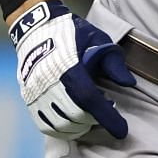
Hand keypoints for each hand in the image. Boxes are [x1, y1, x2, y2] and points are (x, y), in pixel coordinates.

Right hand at [9, 0, 134, 138]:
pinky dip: (62, 129)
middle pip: (75, 116)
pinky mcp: (28, 98)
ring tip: (89, 117)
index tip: (122, 130)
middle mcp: (48, 83)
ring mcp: (35, 93)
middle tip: (105, 113)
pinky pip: (45, 125)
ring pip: (60, 124)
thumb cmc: (70, 32)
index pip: (89, 100)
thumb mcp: (97, 39)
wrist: (34, 28)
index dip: (107, 118)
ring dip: (79, 127)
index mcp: (67, 67)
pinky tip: (73, 121)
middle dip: (94, 120)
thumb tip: (129, 83)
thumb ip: (113, 62)